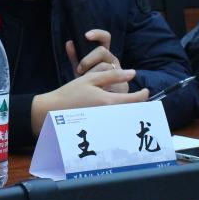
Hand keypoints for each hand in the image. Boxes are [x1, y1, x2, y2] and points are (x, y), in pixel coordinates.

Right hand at [31, 69, 149, 132]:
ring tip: (128, 103)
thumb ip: (112, 75)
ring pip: (124, 116)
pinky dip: (118, 115)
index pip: (134, 100)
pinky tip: (114, 110)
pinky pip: (115, 120)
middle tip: (139, 98)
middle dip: (137, 105)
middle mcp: (109, 114)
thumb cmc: (70, 93)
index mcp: (109, 101)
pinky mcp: (99, 126)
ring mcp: (104, 122)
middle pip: (131, 110)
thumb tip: (132, 73)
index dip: (143, 95)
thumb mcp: (90, 79)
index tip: (147, 91)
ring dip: (128, 110)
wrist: (52, 110)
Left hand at [65, 29, 123, 85]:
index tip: (86, 36)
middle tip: (80, 71)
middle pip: (102, 51)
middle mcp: (112, 60)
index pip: (105, 38)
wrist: (101, 102)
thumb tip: (69, 42)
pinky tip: (96, 89)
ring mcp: (119, 71)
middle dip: (88, 60)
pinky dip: (101, 86)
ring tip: (86, 82)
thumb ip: (76, 58)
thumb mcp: (81, 70)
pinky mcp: (123, 84)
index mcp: (104, 54)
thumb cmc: (91, 83)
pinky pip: (111, 81)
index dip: (97, 34)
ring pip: (105, 65)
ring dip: (92, 73)